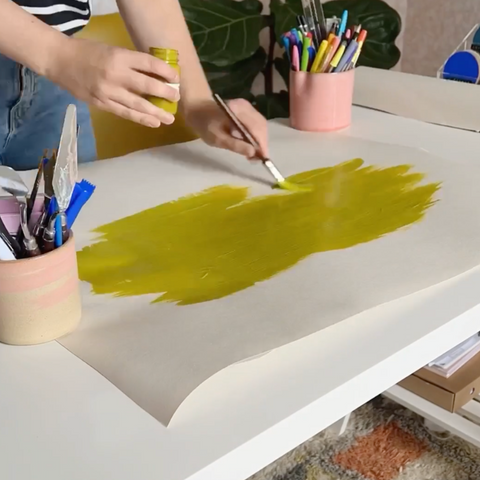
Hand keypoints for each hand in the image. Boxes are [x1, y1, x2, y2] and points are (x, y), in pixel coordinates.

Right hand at [45, 37, 179, 127]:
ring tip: (169, 118)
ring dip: (156, 112)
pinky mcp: (102, 103)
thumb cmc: (87, 52)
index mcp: (119, 56)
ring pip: (138, 105)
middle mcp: (115, 74)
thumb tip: (154, 75)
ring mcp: (108, 91)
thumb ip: (130, 62)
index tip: (176, 78)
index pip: (149, 63)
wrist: (58, 60)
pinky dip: (141, 119)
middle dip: (165, 93)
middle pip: (147, 86)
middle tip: (177, 98)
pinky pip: (125, 113)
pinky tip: (153, 122)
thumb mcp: (111, 50)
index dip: (165, 71)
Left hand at [183, 98, 267, 158]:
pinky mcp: (247, 110)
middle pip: (261, 126)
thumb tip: (253, 153)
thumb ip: (235, 145)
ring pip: (261, 125)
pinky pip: (257, 123)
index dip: (261, 144)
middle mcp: (245, 106)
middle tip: (257, 159)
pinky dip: (257, 135)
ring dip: (260, 140)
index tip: (263, 158)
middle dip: (262, 143)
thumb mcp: (217, 138)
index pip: (256, 128)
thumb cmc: (205, 125)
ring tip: (255, 154)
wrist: (198, 109)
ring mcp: (247, 106)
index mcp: (237, 111)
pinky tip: (252, 145)